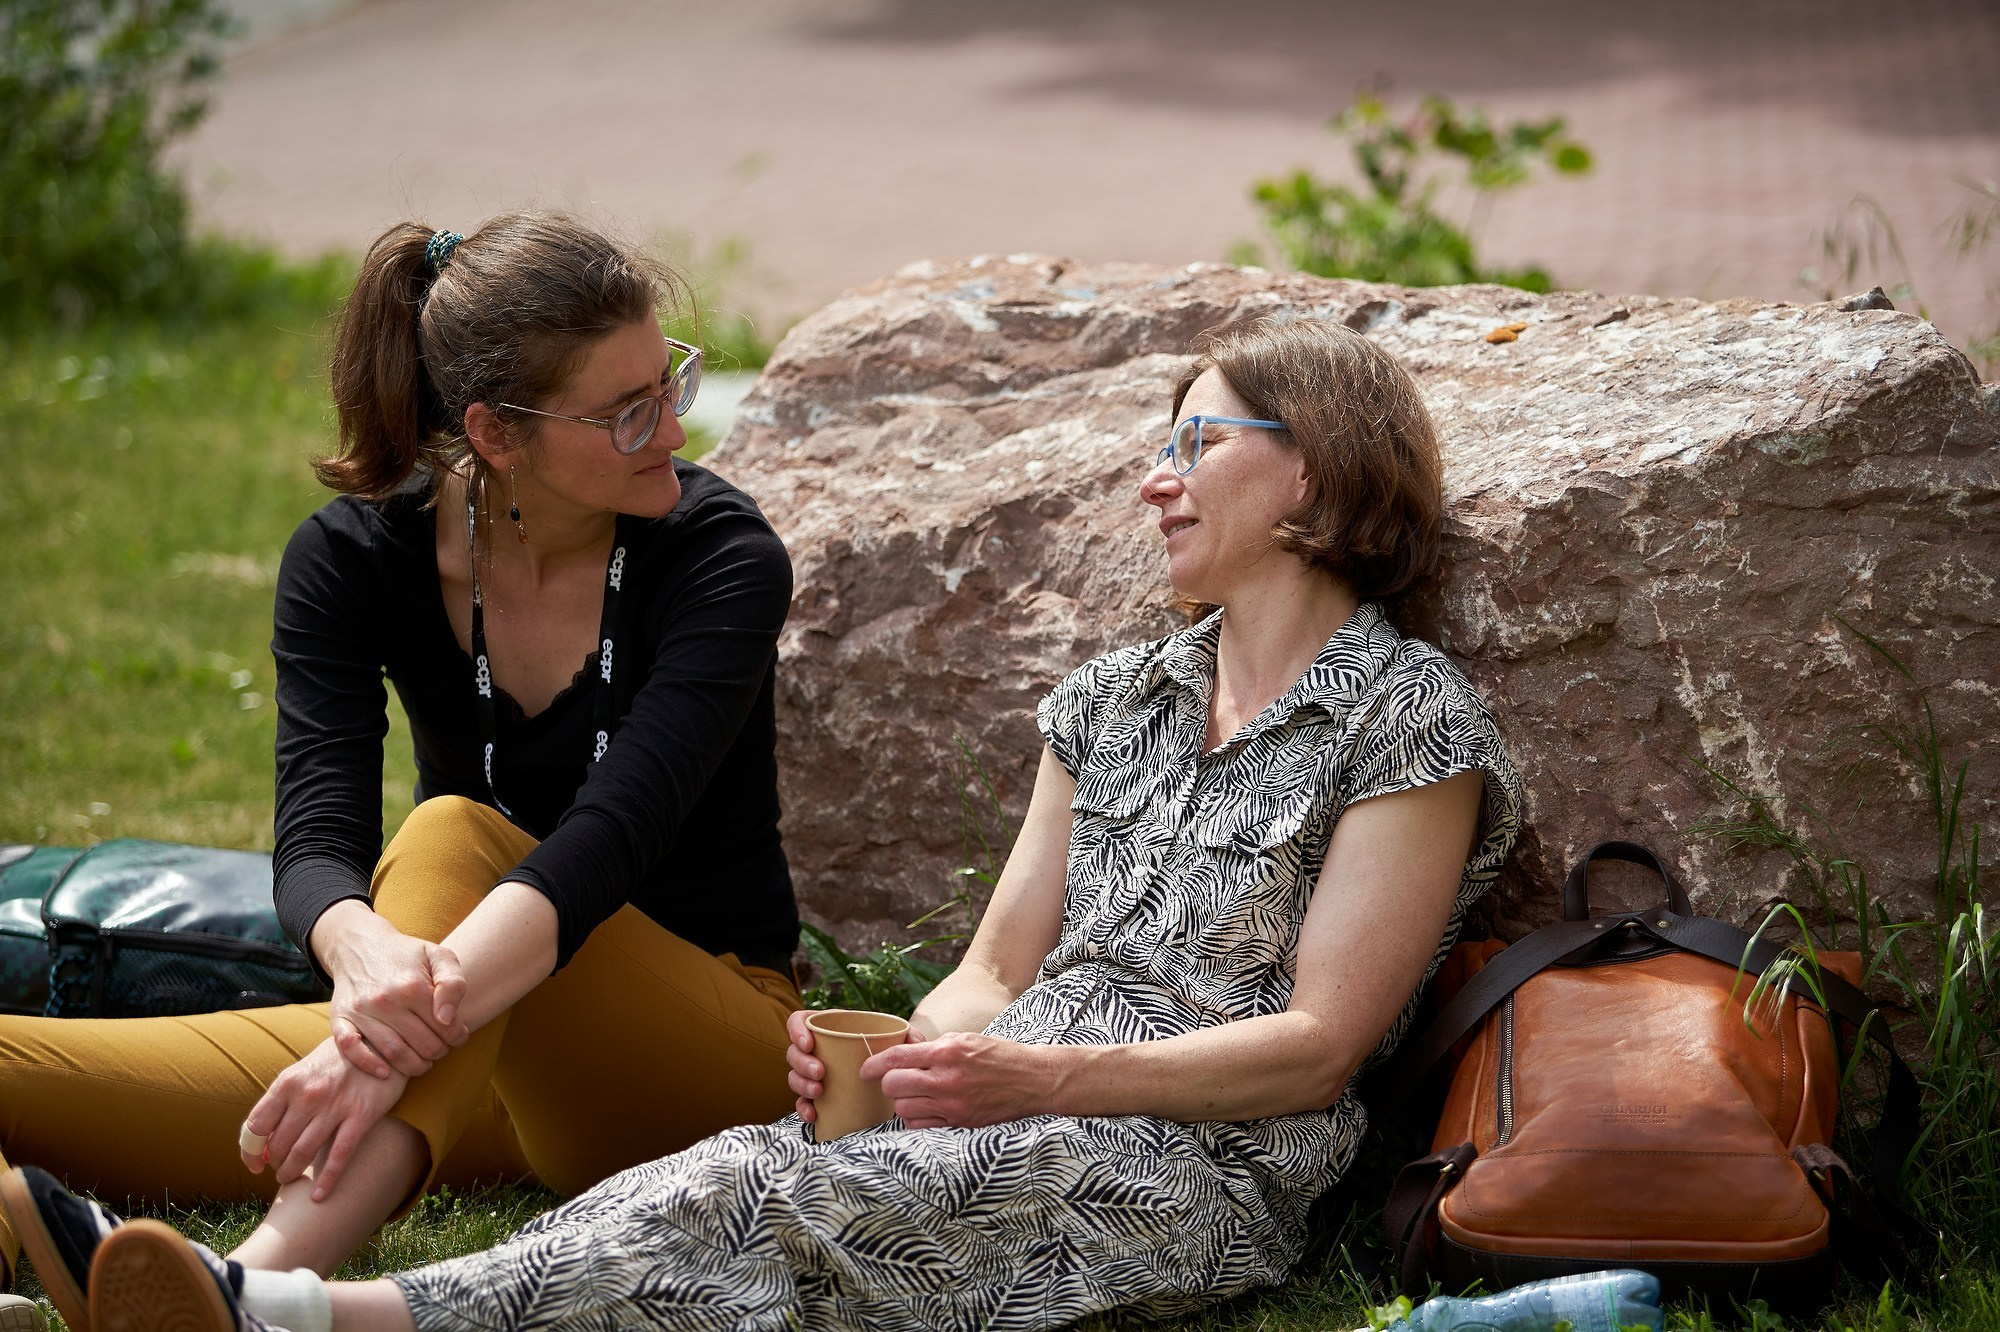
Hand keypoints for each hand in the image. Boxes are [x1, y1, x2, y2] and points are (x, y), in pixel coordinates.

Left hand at [240, 1037, 407, 1200]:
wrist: (381, 1040)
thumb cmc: (338, 1058)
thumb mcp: (304, 1069)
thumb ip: (283, 1098)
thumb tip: (261, 1134)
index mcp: (288, 1082)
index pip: (255, 1126)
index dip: (250, 1152)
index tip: (255, 1165)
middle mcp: (308, 1095)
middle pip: (278, 1144)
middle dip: (275, 1164)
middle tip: (279, 1169)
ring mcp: (335, 1106)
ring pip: (302, 1154)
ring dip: (292, 1173)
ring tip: (291, 1179)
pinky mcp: (361, 1116)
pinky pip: (339, 1157)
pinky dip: (327, 1181)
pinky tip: (320, 1196)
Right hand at [316, 902, 468, 1078]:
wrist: (361, 946)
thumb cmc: (407, 955)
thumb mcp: (439, 956)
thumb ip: (453, 983)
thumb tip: (446, 1018)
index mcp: (413, 986)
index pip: (445, 1027)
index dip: (457, 1036)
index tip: (458, 1036)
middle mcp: (385, 1000)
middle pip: (422, 1045)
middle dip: (439, 1052)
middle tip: (441, 1050)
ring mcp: (361, 1011)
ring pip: (393, 1053)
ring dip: (413, 1066)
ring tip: (423, 1062)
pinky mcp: (340, 1019)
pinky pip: (351, 1049)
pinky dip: (368, 1065)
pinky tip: (385, 1073)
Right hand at [784, 1009, 926, 1123]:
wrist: (888, 1079)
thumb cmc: (887, 1051)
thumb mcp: (897, 1039)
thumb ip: (907, 1035)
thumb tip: (913, 1040)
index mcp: (829, 1028)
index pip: (799, 1021)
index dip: (796, 1031)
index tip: (809, 1044)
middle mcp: (817, 1050)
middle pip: (794, 1052)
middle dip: (802, 1063)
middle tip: (821, 1073)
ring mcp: (814, 1073)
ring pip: (794, 1076)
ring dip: (802, 1084)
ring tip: (820, 1091)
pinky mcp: (817, 1095)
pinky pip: (802, 1101)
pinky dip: (803, 1108)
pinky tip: (814, 1114)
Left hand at [863, 1032, 1054, 1128]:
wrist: (1034, 1080)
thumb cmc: (999, 1055)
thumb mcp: (965, 1038)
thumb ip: (932, 1046)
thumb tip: (902, 1047)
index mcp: (948, 1052)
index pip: (897, 1058)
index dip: (874, 1064)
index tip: (865, 1070)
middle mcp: (948, 1080)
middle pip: (894, 1086)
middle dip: (889, 1083)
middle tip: (896, 1080)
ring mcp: (953, 1105)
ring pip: (903, 1109)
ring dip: (902, 1102)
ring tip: (914, 1094)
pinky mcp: (960, 1124)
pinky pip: (921, 1126)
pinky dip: (916, 1118)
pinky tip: (925, 1109)